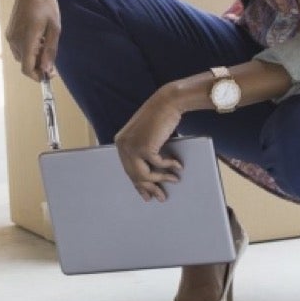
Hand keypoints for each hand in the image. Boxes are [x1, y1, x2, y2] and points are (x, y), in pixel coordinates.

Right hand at [4, 0, 59, 80]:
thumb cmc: (47, 5)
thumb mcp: (55, 28)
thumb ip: (50, 50)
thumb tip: (46, 70)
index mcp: (27, 38)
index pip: (27, 68)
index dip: (37, 76)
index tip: (49, 75)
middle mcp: (15, 39)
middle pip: (25, 64)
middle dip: (38, 65)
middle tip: (52, 58)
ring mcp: (10, 36)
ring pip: (22, 57)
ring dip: (33, 56)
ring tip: (45, 43)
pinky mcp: (9, 32)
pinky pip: (18, 48)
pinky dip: (28, 49)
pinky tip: (37, 38)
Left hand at [115, 86, 186, 201]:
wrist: (167, 102)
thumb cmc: (160, 118)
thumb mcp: (147, 137)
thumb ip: (144, 151)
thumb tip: (150, 173)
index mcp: (120, 142)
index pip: (128, 169)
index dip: (138, 184)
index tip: (146, 195)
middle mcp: (122, 145)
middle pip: (135, 175)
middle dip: (149, 188)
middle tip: (161, 197)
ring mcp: (131, 147)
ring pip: (145, 175)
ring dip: (161, 180)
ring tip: (174, 181)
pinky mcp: (144, 148)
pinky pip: (158, 165)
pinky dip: (170, 166)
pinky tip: (178, 166)